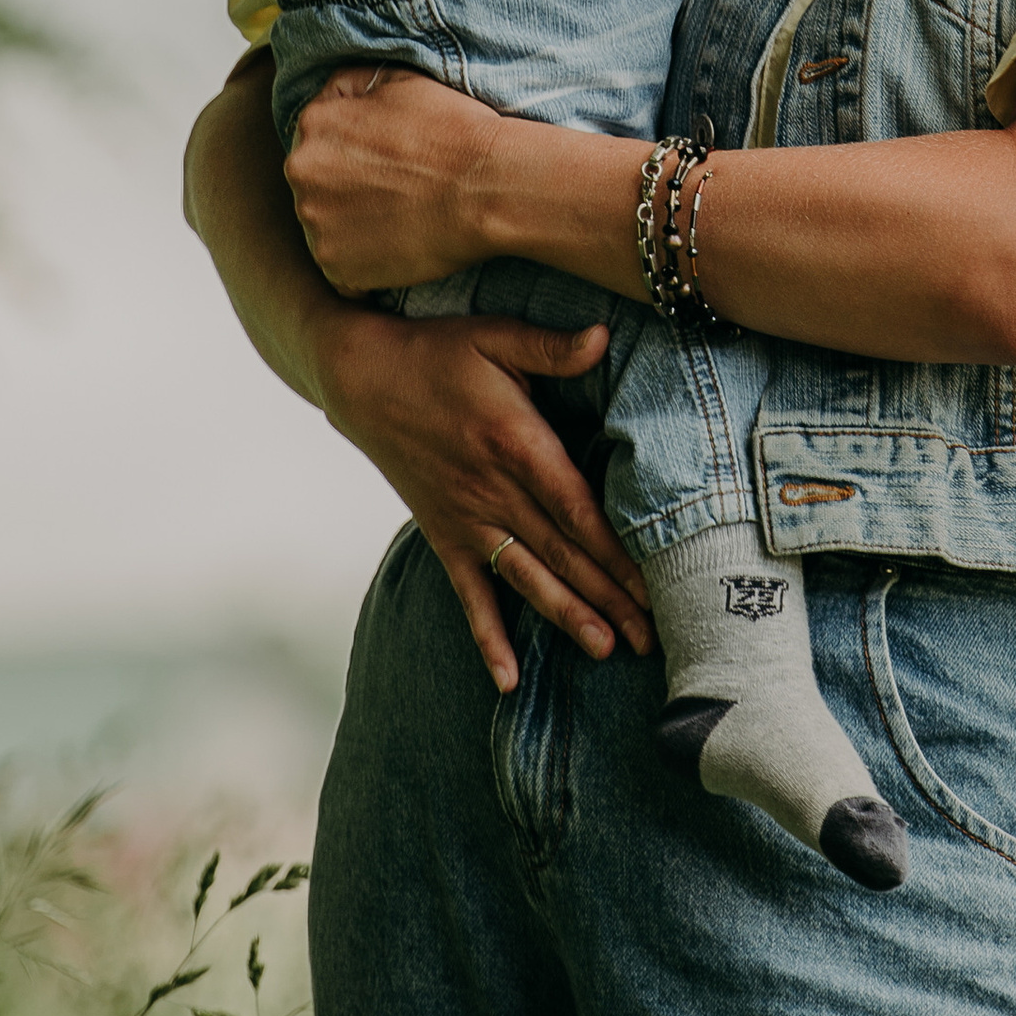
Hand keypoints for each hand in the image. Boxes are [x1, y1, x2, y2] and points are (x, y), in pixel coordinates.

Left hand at [287, 66, 507, 294]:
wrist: (487, 188)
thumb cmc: (452, 130)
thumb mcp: (402, 80)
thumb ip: (357, 84)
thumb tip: (338, 93)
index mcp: (314, 125)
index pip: (320, 133)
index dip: (355, 143)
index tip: (385, 154)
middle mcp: (302, 174)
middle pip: (316, 180)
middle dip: (346, 184)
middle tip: (394, 187)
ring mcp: (316, 225)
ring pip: (325, 224)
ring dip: (351, 223)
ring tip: (399, 217)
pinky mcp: (338, 267)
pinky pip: (341, 267)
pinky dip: (363, 261)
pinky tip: (397, 245)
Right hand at [308, 297, 653, 682]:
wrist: (361, 377)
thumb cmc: (437, 351)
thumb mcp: (495, 335)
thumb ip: (551, 347)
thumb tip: (602, 337)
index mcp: (516, 444)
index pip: (578, 511)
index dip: (617, 552)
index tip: (654, 583)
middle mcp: (493, 493)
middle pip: (563, 555)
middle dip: (610, 597)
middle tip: (653, 636)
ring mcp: (466, 520)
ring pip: (527, 580)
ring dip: (568, 617)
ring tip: (606, 651)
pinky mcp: (443, 534)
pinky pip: (469, 595)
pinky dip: (488, 637)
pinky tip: (508, 680)